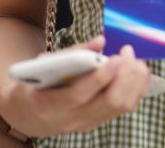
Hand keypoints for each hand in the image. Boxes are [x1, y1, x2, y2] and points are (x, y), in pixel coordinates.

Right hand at [0, 37, 151, 136]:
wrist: (27, 115)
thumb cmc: (35, 83)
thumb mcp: (42, 66)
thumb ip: (70, 53)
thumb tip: (100, 41)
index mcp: (49, 105)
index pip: (79, 95)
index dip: (101, 77)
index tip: (116, 57)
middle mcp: (70, 119)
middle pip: (109, 102)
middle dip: (125, 75)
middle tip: (126, 52)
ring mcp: (86, 123)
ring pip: (122, 106)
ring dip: (134, 80)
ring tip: (133, 59)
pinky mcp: (98, 122)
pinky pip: (126, 107)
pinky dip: (137, 88)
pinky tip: (136, 71)